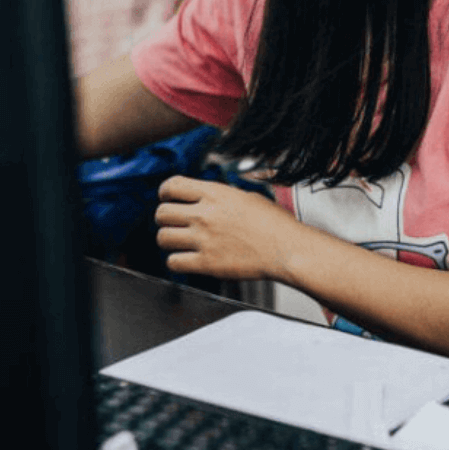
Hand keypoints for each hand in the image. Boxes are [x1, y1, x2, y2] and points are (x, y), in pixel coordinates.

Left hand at [154, 176, 298, 280]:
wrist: (287, 249)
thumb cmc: (274, 224)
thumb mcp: (246, 196)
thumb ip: (220, 197)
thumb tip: (205, 199)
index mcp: (215, 194)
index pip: (171, 186)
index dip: (165, 193)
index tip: (168, 199)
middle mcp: (205, 214)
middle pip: (161, 213)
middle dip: (164, 219)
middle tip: (174, 224)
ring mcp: (204, 239)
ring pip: (163, 237)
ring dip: (168, 240)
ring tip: (180, 242)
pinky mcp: (207, 263)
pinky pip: (173, 262)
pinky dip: (177, 261)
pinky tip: (187, 259)